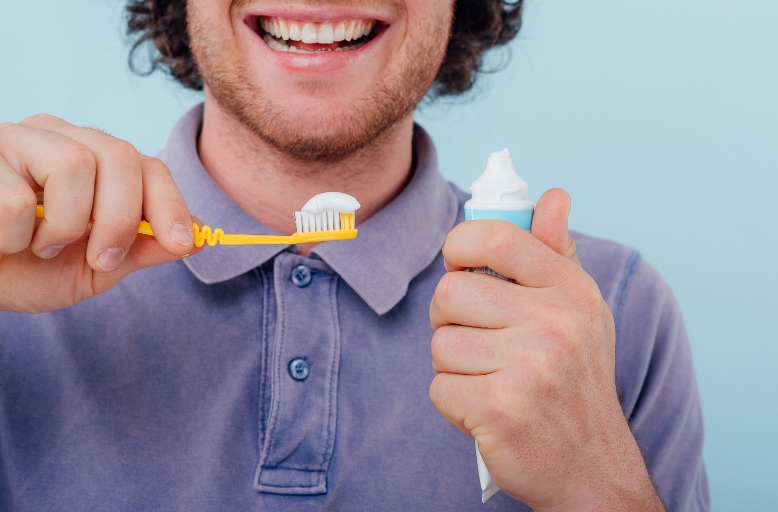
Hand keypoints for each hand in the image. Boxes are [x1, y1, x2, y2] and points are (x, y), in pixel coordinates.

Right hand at [0, 114, 201, 312]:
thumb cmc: (26, 270)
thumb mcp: (94, 268)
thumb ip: (141, 249)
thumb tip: (199, 238)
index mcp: (91, 161)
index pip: (147, 165)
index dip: (170, 203)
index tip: (180, 243)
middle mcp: (56, 138)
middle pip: (119, 155)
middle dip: (121, 219)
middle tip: (100, 258)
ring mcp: (14, 140)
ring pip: (73, 165)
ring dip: (65, 227)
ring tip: (41, 246)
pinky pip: (15, 198)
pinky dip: (14, 237)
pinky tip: (2, 241)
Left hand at [429, 189, 663, 510]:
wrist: (592, 466)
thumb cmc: (576, 379)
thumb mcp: (580, 311)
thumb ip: (557, 253)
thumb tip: (553, 195)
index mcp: (571, 291)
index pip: (496, 237)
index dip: (460, 244)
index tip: (460, 265)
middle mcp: (555, 324)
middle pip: (450, 291)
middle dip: (449, 317)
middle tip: (477, 338)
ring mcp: (528, 368)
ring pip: (440, 342)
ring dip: (452, 364)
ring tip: (489, 378)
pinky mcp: (499, 410)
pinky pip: (438, 386)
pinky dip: (452, 401)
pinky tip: (484, 409)